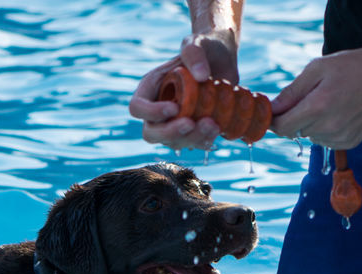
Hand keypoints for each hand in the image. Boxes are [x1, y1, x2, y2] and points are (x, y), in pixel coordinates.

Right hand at [130, 32, 239, 149]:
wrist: (223, 58)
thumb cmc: (204, 47)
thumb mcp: (197, 42)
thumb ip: (194, 54)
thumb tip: (201, 76)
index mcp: (150, 89)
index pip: (137, 108)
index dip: (151, 113)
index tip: (174, 107)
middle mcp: (157, 109)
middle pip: (151, 132)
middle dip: (170, 132)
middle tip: (190, 124)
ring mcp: (173, 122)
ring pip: (172, 142)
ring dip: (191, 139)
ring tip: (213, 125)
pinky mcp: (191, 129)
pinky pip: (191, 143)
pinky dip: (203, 141)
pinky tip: (217, 130)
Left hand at [271, 46, 361, 149]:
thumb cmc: (355, 66)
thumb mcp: (319, 68)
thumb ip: (292, 91)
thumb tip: (272, 108)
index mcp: (318, 107)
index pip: (281, 127)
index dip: (274, 119)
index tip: (275, 110)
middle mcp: (328, 127)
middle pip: (294, 131)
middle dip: (295, 116)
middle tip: (312, 96)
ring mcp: (340, 138)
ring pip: (309, 136)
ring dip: (311, 123)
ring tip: (331, 101)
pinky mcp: (349, 143)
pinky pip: (324, 140)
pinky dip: (325, 129)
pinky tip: (340, 112)